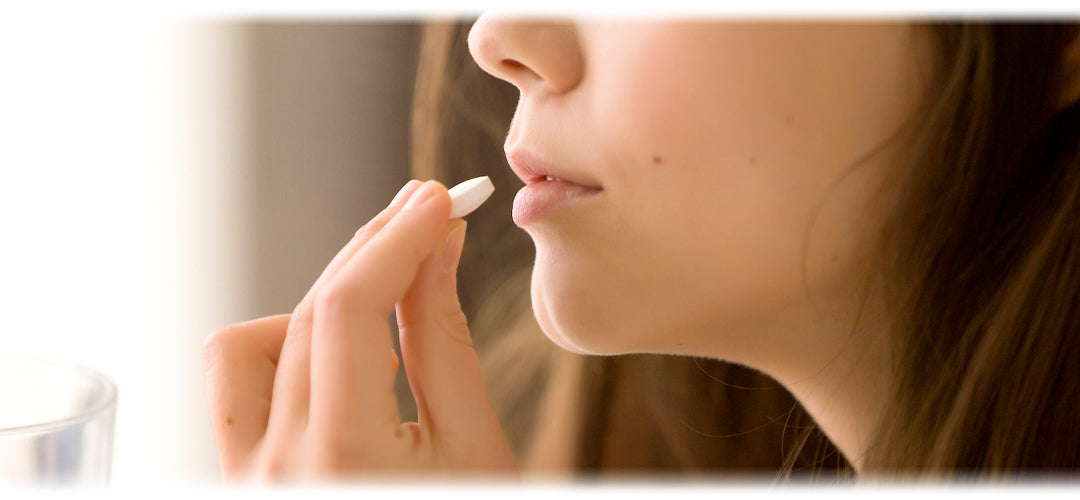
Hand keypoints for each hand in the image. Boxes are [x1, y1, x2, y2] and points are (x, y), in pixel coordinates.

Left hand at [202, 180, 516, 481]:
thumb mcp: (475, 444)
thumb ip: (444, 339)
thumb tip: (435, 248)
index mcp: (345, 461)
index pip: (348, 310)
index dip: (395, 241)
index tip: (437, 200)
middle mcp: (278, 470)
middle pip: (309, 312)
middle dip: (373, 252)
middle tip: (426, 214)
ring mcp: (248, 479)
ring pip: (254, 343)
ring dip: (320, 305)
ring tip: (386, 308)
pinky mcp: (240, 479)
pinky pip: (235, 388)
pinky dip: (281, 350)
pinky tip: (337, 357)